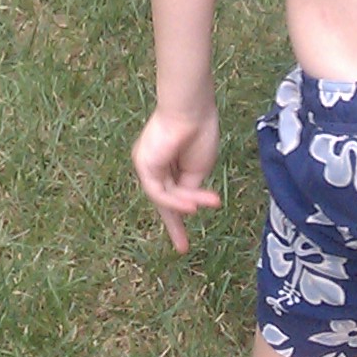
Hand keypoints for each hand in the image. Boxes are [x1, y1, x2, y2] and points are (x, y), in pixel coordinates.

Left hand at [133, 99, 221, 251]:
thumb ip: (190, 189)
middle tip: (182, 248)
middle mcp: (153, 166)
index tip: (183, 245)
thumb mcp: (198, 168)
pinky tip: (192, 204)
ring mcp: (147, 165)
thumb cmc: (200, 131)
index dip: (177, 219)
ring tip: (212, 202)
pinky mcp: (144, 164)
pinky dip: (177, 200)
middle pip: (164, 202)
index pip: (169, 197)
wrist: (192, 108)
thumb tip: (187, 207)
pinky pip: (160, 191)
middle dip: (174, 224)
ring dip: (189, 201)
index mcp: (167, 164)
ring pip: (166, 197)